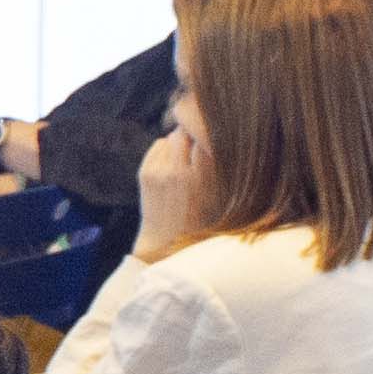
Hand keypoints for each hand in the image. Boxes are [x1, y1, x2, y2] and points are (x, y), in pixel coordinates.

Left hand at [132, 115, 208, 260]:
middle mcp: (179, 171)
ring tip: (188, 157)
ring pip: (172, 136)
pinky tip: (174, 162)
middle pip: (187, 132)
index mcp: (202, 178)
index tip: (221, 134)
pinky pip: (159, 144)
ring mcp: (158, 171)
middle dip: (196, 134)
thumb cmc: (202, 219)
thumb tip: (227, 138)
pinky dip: (167, 148)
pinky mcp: (144, 171)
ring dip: (181, 141)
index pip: (208, 137)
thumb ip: (222, 167)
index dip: (214, 133)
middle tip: (202, 143)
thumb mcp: (222, 196)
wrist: (165, 241)